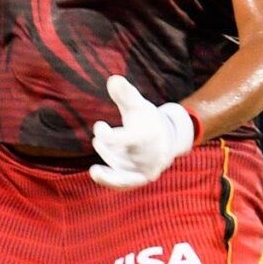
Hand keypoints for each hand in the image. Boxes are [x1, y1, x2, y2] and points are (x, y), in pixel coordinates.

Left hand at [89, 75, 194, 189]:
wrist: (166, 139)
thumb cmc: (146, 119)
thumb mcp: (137, 104)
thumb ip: (125, 94)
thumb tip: (113, 79)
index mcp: (147, 135)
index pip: (128, 138)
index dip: (111, 136)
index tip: (98, 126)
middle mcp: (147, 156)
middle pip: (126, 159)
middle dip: (109, 152)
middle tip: (96, 140)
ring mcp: (144, 170)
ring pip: (123, 175)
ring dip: (108, 168)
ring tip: (96, 152)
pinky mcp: (139, 179)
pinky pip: (124, 184)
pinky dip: (111, 182)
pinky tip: (96, 174)